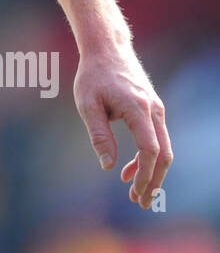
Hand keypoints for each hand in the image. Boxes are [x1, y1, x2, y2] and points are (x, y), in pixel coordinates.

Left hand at [73, 47, 172, 207]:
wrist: (107, 49)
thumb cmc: (93, 76)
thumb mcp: (87, 105)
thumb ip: (99, 136)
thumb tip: (108, 167)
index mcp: (138, 108)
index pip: (150, 149)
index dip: (144, 174)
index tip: (134, 191)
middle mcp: (154, 110)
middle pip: (164, 153)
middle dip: (154, 181)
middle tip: (142, 203)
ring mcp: (157, 109)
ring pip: (163, 148)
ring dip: (151, 172)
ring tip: (134, 193)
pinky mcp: (153, 110)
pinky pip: (156, 138)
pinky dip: (147, 157)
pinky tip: (128, 169)